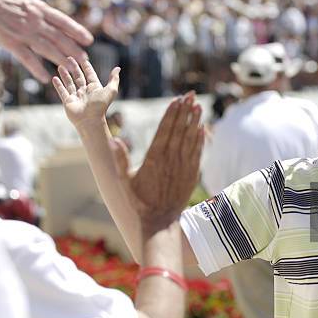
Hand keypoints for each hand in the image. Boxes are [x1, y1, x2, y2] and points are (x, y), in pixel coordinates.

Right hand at [0, 0, 92, 81]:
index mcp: (40, 9)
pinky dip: (36, 68)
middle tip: (85, 60)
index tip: (89, 40)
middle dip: (73, 49)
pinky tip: (45, 78)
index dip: (77, 31)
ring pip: (47, 48)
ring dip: (61, 59)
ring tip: (73, 69)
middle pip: (59, 37)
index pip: (63, 22)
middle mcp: (36, 22)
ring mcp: (24, 32)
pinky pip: (26, 57)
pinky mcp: (11, 41)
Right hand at [52, 57, 119, 128]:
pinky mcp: (68, 102)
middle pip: (79, 77)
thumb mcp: (111, 90)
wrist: (90, 120)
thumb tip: (118, 68)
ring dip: (65, 74)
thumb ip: (114, 79)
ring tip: (60, 66)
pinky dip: (58, 85)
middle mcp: (85, 91)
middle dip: (74, 68)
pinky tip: (54, 78)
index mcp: (95, 88)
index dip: (87, 67)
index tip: (82, 58)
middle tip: (69, 58)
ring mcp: (76, 96)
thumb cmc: (101, 106)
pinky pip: (62, 91)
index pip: (90, 75)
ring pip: (69, 83)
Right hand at [130, 94, 203, 231]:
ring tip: (197, 105)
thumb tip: (116, 140)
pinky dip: (200, 139)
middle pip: (179, 130)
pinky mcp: (191, 175)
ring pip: (190, 139)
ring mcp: (183, 167)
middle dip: (184, 111)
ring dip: (194, 121)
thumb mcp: (123, 182)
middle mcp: (171, 160)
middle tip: (189, 95)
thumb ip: (119, 161)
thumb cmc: (138, 203)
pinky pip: (197, 153)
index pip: (165, 130)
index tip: (176, 100)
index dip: (171, 114)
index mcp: (154, 159)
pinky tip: (202, 128)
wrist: (159, 222)